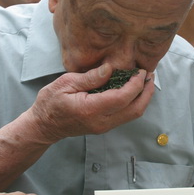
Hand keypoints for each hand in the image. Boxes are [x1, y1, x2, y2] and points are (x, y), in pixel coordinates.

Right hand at [25, 63, 155, 141]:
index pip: (122, 98)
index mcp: (91, 109)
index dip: (136, 84)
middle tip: (149, 75)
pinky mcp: (105, 126)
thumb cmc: (50, 103)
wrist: (44, 126)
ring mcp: (104, 126)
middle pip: (135, 110)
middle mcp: (101, 121)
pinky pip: (126, 115)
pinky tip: (132, 89)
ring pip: (133, 114)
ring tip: (144, 80)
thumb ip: (90, 77)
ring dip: (142, 97)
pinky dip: (134, 101)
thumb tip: (110, 68)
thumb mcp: (66, 83)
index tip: (140, 71)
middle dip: (146, 92)